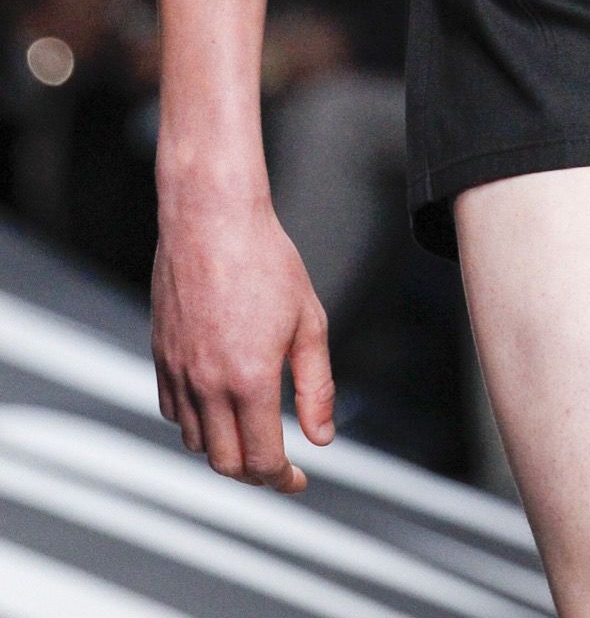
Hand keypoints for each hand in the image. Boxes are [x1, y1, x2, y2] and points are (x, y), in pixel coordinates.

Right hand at [152, 194, 333, 488]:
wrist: (212, 218)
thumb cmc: (265, 260)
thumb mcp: (309, 322)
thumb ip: (316, 387)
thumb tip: (321, 436)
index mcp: (249, 378)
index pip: (261, 459)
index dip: (282, 479)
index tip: (297, 479)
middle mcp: (207, 383)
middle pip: (225, 463)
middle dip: (255, 472)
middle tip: (279, 463)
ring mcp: (178, 371)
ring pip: (196, 441)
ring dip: (225, 448)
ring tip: (252, 433)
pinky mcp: (161, 356)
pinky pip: (172, 411)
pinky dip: (196, 422)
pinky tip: (218, 405)